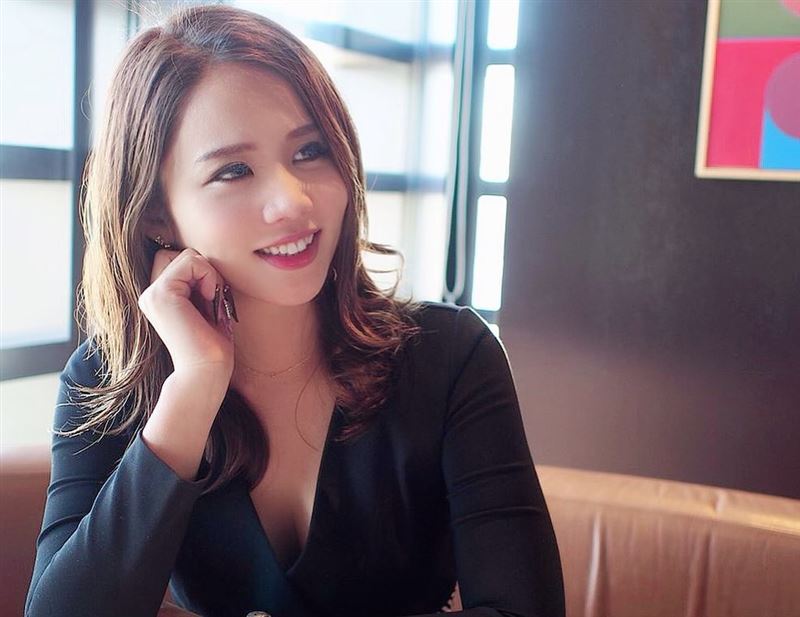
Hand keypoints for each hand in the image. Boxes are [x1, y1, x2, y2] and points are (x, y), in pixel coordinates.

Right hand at [138, 247, 235, 377]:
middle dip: (204, 269)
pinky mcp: (161, 293)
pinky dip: (209, 275)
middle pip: (180, 253)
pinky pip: (191, 261)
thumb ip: (198, 283)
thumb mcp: (205, 306)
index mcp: (158, 298)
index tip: (211, 298)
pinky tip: (209, 299)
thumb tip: (208, 256)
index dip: (201, 272)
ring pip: (187, 255)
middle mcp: (150, 294)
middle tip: (212, 297)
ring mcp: (152, 293)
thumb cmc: (212, 344)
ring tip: (211, 300)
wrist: (206, 372)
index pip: (179, 260)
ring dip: (209, 273)